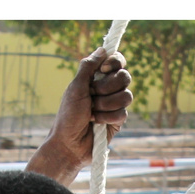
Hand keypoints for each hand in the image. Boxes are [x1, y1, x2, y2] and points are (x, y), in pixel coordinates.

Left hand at [27, 47, 133, 184]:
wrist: (69, 143)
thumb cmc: (68, 115)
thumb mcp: (75, 87)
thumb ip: (88, 67)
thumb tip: (102, 49)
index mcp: (97, 77)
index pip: (117, 61)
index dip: (115, 62)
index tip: (103, 69)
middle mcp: (108, 89)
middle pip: (125, 77)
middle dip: (107, 87)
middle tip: (92, 95)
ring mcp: (114, 104)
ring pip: (127, 96)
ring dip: (106, 104)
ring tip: (92, 112)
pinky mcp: (118, 120)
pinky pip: (123, 113)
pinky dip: (107, 118)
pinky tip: (97, 123)